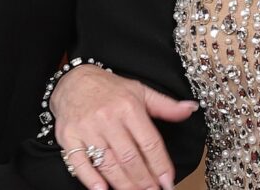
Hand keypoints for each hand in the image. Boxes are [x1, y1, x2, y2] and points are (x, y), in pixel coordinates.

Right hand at [52, 65, 197, 189]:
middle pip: (130, 158)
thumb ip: (166, 105)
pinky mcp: (68, 137)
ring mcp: (87, 128)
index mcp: (128, 107)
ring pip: (108, 164)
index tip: (168, 182)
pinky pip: (79, 162)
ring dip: (124, 184)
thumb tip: (191, 108)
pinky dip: (91, 179)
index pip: (149, 142)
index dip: (160, 165)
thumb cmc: (109, 89)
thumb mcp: (140, 91)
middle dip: (144, 181)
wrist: (73, 81)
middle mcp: (107, 118)